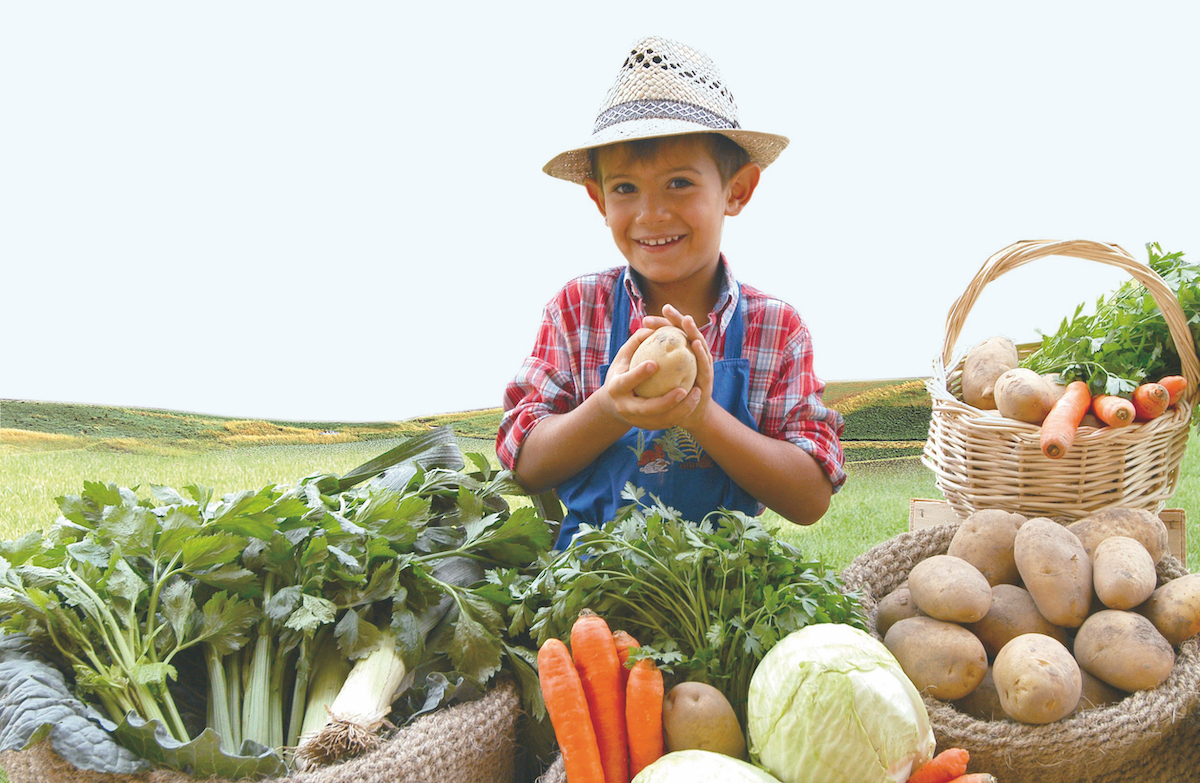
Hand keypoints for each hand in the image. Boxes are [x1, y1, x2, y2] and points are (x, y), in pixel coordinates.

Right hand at [600, 325, 702, 430]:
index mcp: (616, 388)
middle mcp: (625, 407)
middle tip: (683, 389)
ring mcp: (637, 420)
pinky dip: (682, 412)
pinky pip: (668, 422)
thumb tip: (650, 327)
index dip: (639, 374)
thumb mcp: (623, 357)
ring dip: (681, 409)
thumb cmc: (622, 373)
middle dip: (666, 401)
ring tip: (696, 393)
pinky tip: (694, 400)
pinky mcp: (649, 426)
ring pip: (661, 420)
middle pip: (646, 409)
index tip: (654, 363)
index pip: (626, 382)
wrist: (616, 405)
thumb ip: (635, 342)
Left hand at [641, 304, 714, 429]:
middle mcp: (694, 358)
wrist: (689, 417)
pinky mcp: (708, 380)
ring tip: (685, 319)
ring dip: (693, 331)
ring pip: (699, 345)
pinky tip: (693, 343)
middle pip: (687, 334)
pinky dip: (700, 352)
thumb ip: (652, 362)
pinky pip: (705, 364)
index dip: (662, 324)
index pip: (672, 335)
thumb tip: (634, 344)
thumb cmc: (669, 396)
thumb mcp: (660, 380)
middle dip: (678, 320)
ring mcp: (703, 367)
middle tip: (667, 308)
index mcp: (682, 356)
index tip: (647, 316)